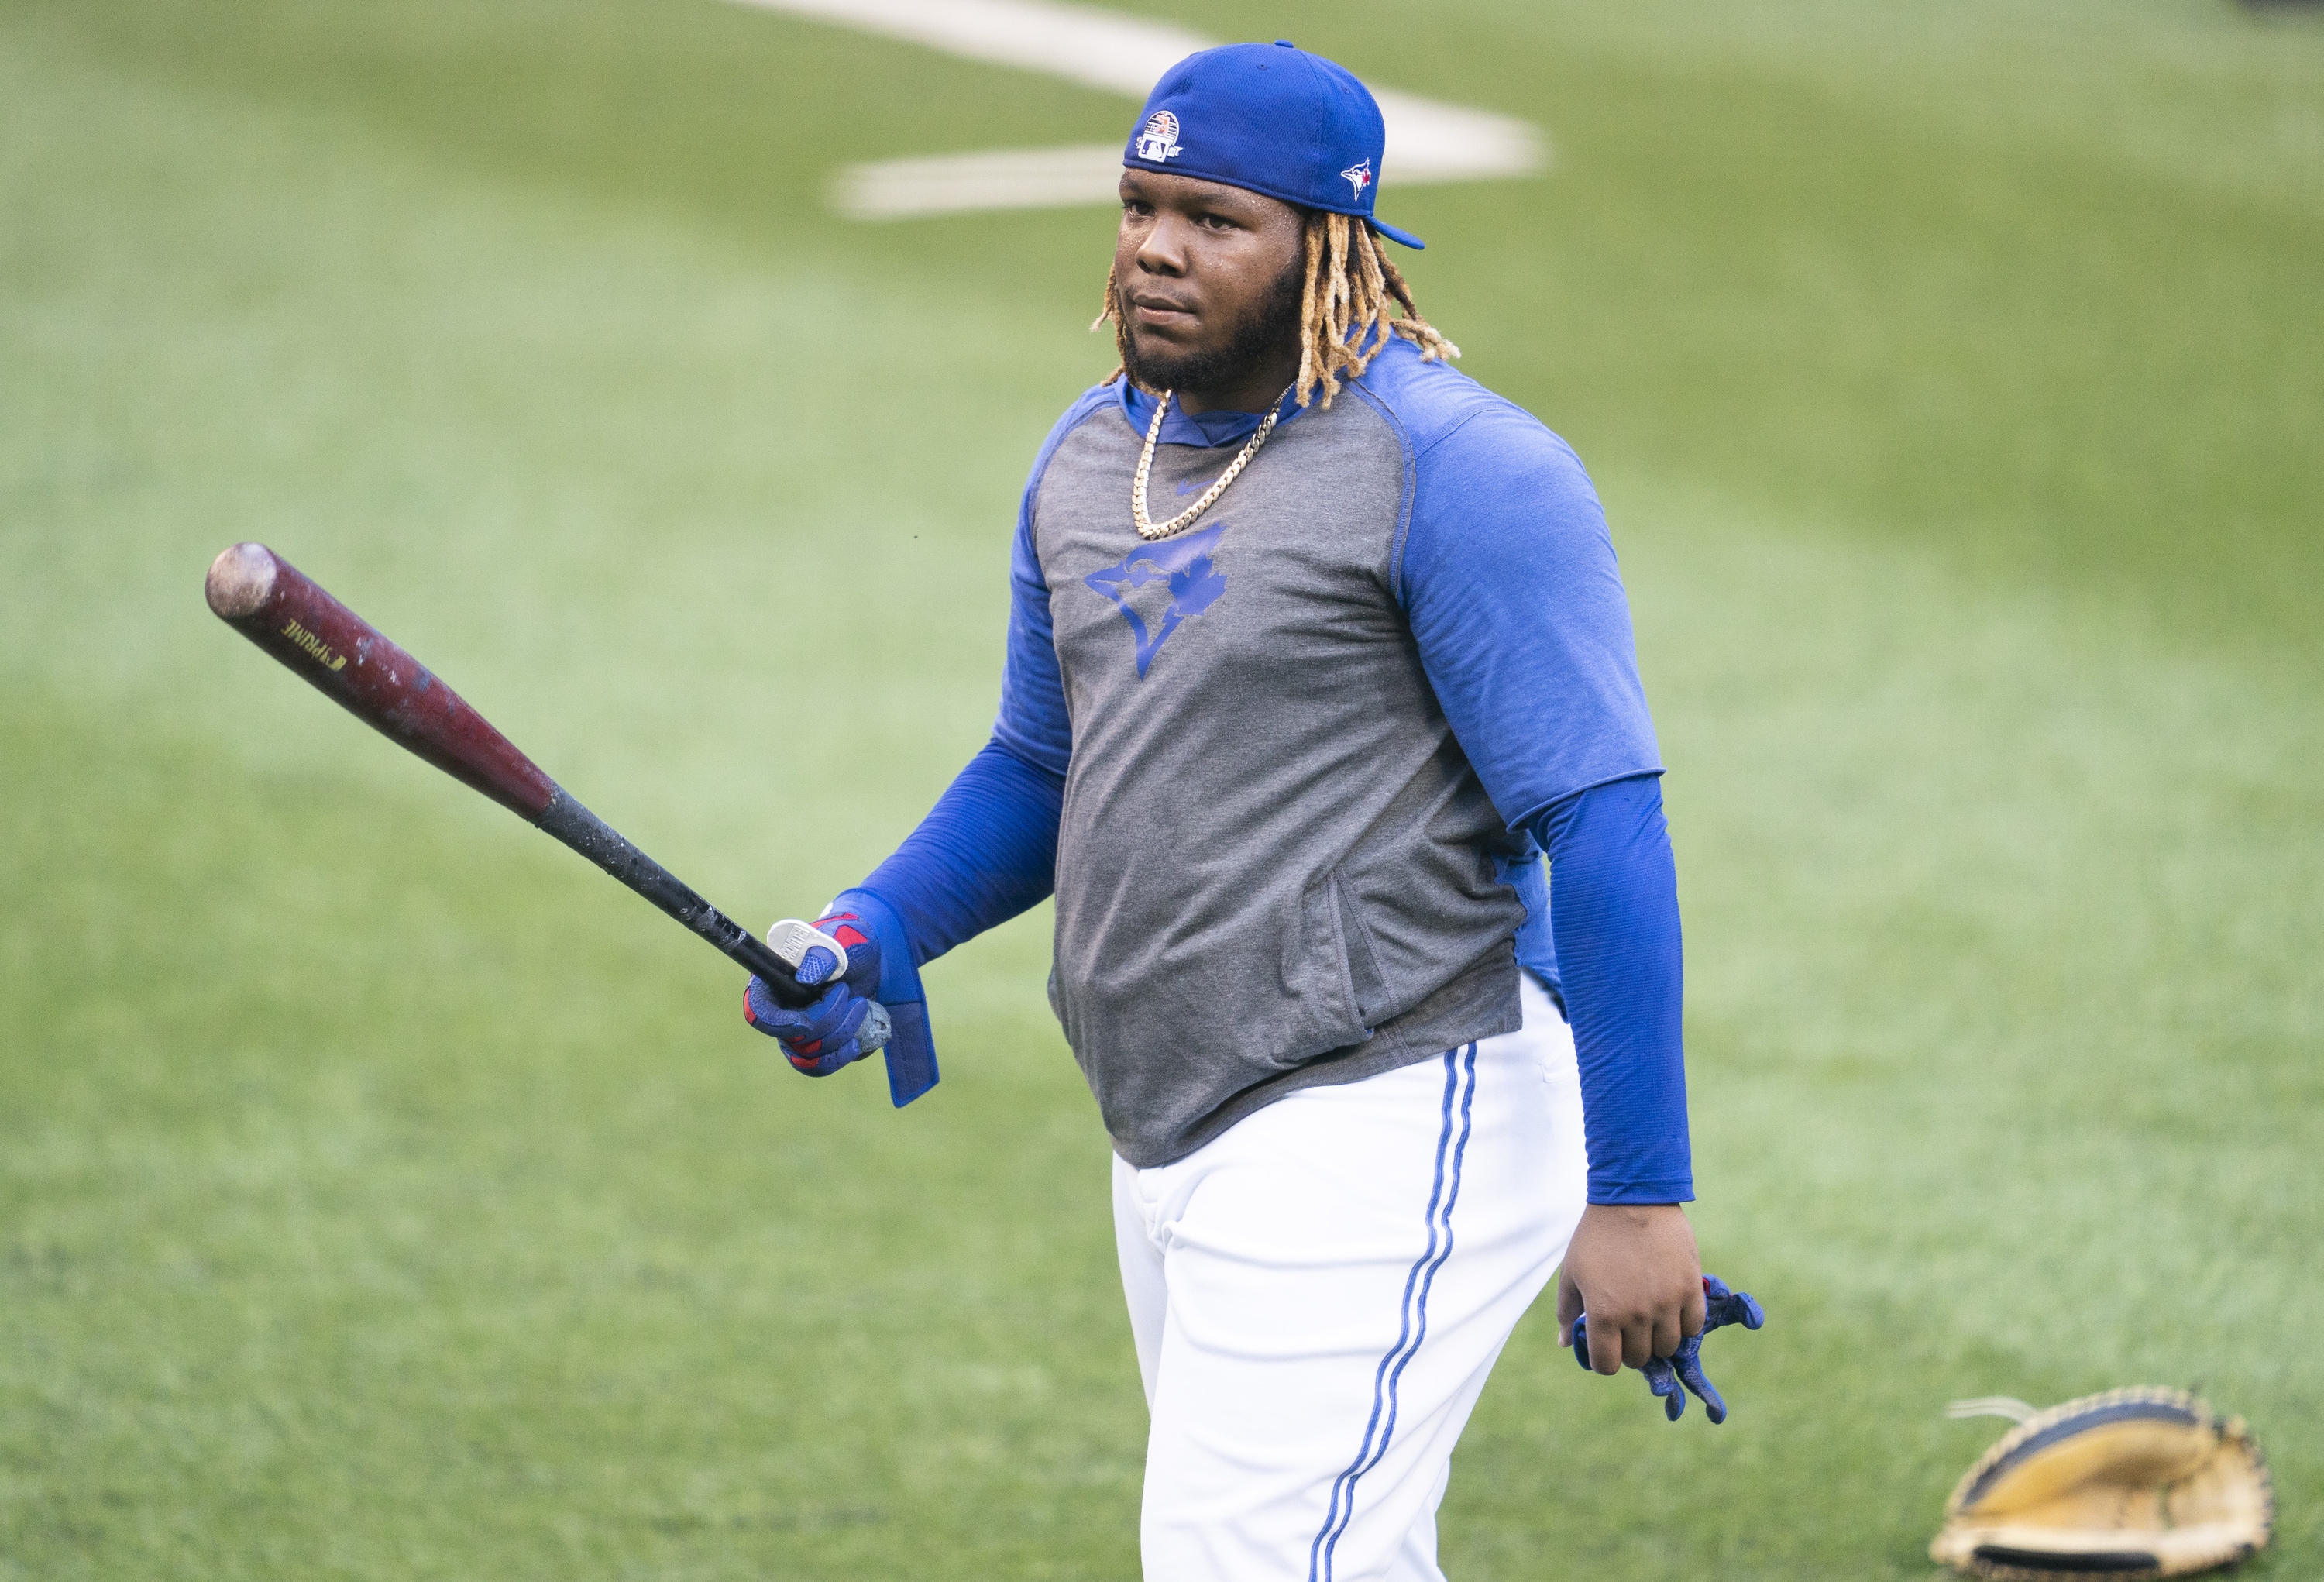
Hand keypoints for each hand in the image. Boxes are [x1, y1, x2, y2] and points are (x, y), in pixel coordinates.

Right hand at [743, 908, 884, 1075]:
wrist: (871, 956)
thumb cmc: (848, 942)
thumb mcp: (839, 942)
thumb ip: (823, 956)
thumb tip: (806, 977)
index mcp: (774, 983)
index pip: (759, 1012)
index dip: (778, 1024)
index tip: (805, 1021)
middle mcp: (782, 1011)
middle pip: (792, 1038)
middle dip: (828, 1020)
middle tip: (848, 993)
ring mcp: (799, 1031)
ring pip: (809, 1056)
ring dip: (841, 1035)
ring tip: (861, 1005)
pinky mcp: (819, 1045)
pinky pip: (822, 1065)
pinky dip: (841, 1056)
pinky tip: (857, 1041)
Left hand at [1556, 1202, 1702, 1373]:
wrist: (1633, 1200)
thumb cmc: (1596, 1237)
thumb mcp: (1571, 1273)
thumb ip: (1567, 1312)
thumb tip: (1566, 1344)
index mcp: (1603, 1314)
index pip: (1607, 1365)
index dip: (1605, 1360)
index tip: (1607, 1347)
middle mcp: (1636, 1316)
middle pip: (1639, 1358)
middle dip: (1630, 1349)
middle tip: (1628, 1330)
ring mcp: (1666, 1304)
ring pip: (1668, 1347)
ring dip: (1657, 1339)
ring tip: (1650, 1320)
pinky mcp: (1690, 1290)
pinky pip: (1693, 1327)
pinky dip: (1683, 1324)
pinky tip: (1671, 1310)